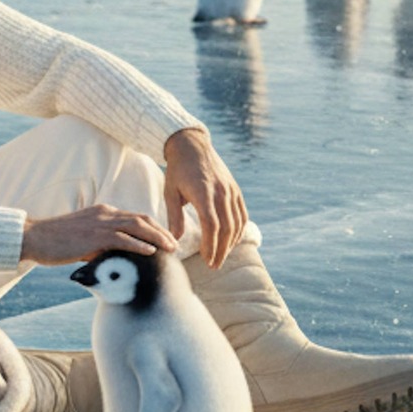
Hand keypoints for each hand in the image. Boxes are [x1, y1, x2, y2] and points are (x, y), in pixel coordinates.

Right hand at [21, 205, 177, 266]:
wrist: (35, 237)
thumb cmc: (56, 241)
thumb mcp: (83, 238)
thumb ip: (100, 243)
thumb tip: (113, 257)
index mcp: (103, 211)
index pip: (135, 216)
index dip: (153, 227)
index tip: (165, 238)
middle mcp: (105, 213)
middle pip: (142, 219)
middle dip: (162, 231)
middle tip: (175, 244)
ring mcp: (100, 223)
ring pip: (137, 226)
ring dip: (157, 237)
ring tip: (171, 249)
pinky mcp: (94, 236)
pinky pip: (122, 239)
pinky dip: (139, 244)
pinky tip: (151, 252)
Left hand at [163, 126, 247, 268]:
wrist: (191, 145)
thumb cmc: (177, 170)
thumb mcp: (170, 192)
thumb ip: (174, 217)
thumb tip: (174, 241)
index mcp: (203, 193)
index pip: (211, 225)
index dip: (210, 245)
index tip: (206, 259)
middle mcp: (221, 192)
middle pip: (226, 228)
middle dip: (221, 250)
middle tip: (214, 265)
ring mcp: (231, 190)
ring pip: (236, 223)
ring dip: (231, 243)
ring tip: (221, 257)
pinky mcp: (235, 190)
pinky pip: (242, 214)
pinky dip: (239, 230)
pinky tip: (232, 241)